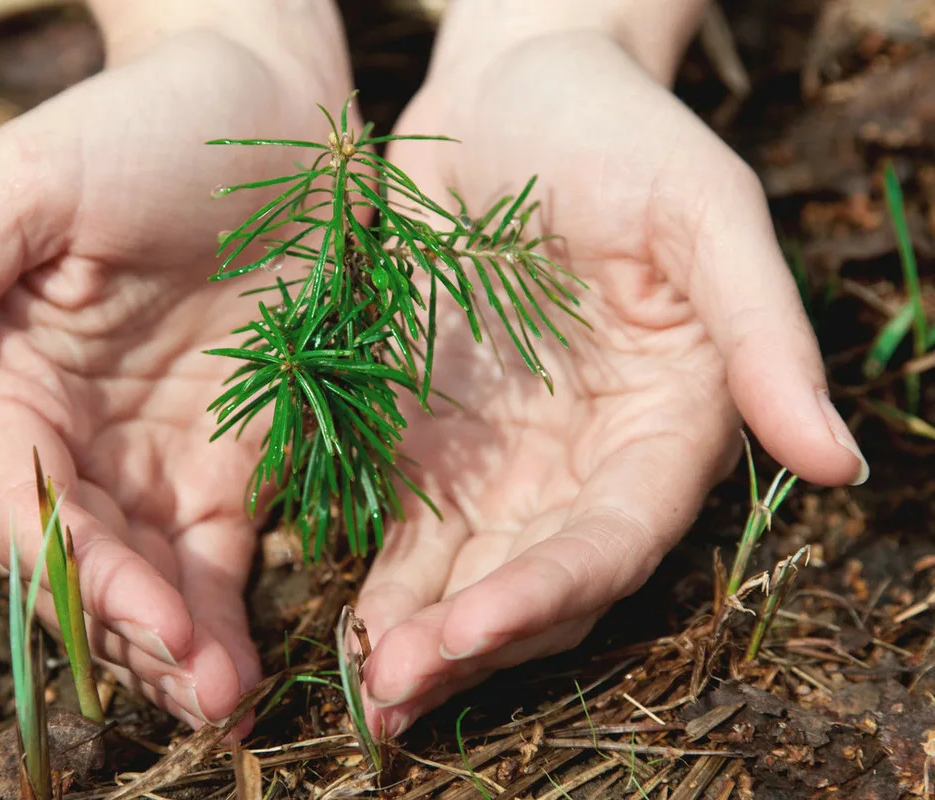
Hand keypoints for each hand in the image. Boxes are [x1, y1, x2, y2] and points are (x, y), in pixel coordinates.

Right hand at [0, 5, 355, 734]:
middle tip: (198, 690)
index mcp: (6, 382)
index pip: (19, 502)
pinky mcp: (233, 463)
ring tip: (225, 700)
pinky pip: (221, 559)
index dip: (70, 569)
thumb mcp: (25, 191)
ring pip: (151, 579)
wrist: (272, 110)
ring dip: (178, 648)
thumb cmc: (138, 129)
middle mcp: (74, 436)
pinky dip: (227, 617)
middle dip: (132, 631)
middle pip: (83, 561)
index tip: (137, 615)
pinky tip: (245, 670)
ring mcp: (156, 456)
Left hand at [353, 23, 868, 735]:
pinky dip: (382, 578)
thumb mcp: (704, 212)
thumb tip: (837, 464)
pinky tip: (343, 621)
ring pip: (470, 575)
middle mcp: (587, 461)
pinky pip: (411, 527)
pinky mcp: (437, 436)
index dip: (545, 592)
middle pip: (538, 582)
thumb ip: (762, 335)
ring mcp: (507, 455)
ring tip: (364, 688)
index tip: (467, 630)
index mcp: (666, 426)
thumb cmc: (619, 133)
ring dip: (419, 635)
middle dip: (471, 643)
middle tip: (392, 690)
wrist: (511, 91)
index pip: (612, 540)